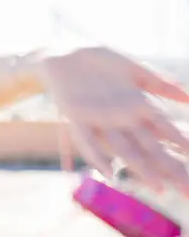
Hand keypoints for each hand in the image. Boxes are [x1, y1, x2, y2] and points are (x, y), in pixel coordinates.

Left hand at [40, 47, 188, 192]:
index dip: (181, 143)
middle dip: (168, 166)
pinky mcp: (76, 117)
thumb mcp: (132, 68)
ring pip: (124, 149)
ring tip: (157, 185)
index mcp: (137, 105)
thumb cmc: (99, 60)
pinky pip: (87, 142)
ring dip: (140, 167)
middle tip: (186, 188)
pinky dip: (98, 157)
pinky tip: (109, 172)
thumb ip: (159, 82)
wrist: (64, 52)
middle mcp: (121, 118)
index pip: (165, 129)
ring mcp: (100, 120)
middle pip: (149, 146)